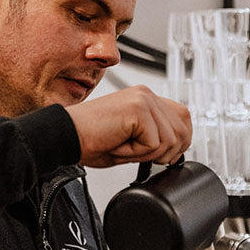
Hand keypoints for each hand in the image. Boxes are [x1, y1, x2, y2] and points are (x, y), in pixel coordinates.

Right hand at [67, 85, 191, 167]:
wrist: (67, 137)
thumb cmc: (91, 140)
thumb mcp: (132, 139)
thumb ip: (154, 137)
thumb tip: (175, 151)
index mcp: (145, 98)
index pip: (182, 117)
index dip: (178, 140)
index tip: (163, 154)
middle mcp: (146, 95)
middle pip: (183, 129)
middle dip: (166, 152)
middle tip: (138, 153)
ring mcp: (143, 100)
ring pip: (169, 141)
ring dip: (146, 154)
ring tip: (123, 147)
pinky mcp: (138, 110)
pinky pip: (153, 144)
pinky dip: (135, 153)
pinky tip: (118, 145)